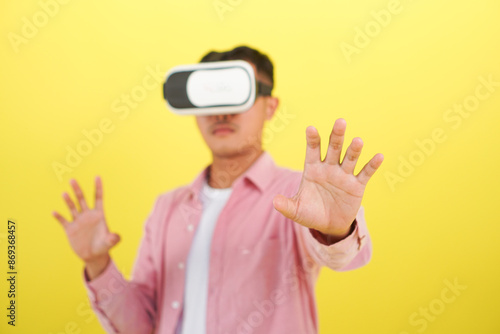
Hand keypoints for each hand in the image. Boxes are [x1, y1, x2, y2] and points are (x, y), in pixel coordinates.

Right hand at [52, 177, 119, 277]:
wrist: (93, 256)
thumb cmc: (103, 247)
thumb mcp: (109, 243)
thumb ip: (113, 239)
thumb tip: (116, 237)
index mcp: (99, 215)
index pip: (98, 198)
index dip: (98, 187)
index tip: (97, 176)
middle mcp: (87, 215)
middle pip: (82, 199)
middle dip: (77, 190)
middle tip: (72, 180)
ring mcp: (78, 221)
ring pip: (72, 207)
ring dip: (68, 201)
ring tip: (64, 193)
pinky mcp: (70, 229)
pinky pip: (63, 221)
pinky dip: (58, 217)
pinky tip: (54, 212)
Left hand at [273, 119, 383, 238]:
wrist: (329, 226)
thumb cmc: (310, 213)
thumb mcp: (296, 211)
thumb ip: (286, 205)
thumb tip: (274, 201)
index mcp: (313, 169)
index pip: (312, 150)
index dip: (312, 139)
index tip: (311, 128)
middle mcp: (329, 168)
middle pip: (333, 148)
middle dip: (337, 136)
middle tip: (340, 122)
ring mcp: (344, 175)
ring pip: (349, 158)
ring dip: (354, 149)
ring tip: (358, 141)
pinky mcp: (357, 185)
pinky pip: (365, 173)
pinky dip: (372, 165)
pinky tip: (378, 156)